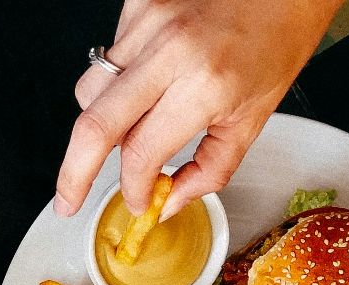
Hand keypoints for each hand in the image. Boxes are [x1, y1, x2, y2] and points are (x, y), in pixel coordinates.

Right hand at [54, 0, 338, 217]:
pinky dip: (118, 82)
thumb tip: (169, 201)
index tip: (137, 200)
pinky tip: (147, 79)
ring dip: (99, 123)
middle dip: (74, 173)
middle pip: (94, 125)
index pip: (142, 152)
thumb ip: (210, 168)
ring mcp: (148, 21)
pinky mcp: (138, 4)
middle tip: (68, 201)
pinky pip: (108, 59)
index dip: (133, 187)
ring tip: (127, 129)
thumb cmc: (280, 38)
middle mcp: (170, 50)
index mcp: (206, 84)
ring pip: (91, 91)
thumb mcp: (255, 116)